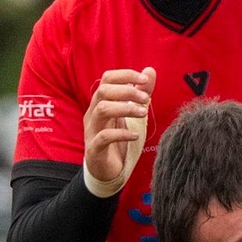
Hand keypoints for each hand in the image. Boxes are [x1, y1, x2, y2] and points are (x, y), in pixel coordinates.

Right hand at [83, 67, 153, 191]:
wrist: (106, 171)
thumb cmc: (118, 140)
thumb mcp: (132, 113)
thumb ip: (141, 92)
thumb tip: (150, 70)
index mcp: (100, 103)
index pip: (107, 79)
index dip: (125, 75)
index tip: (145, 80)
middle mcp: (92, 114)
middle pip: (103, 91)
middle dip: (127, 91)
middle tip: (147, 99)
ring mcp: (91, 131)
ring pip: (102, 110)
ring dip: (125, 108)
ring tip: (143, 112)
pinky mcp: (94, 150)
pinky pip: (103, 137)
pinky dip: (121, 134)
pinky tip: (135, 135)